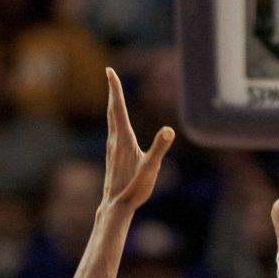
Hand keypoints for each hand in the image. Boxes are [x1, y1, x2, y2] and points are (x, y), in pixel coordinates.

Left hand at [103, 68, 174, 209]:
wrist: (115, 206)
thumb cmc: (134, 188)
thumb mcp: (151, 168)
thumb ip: (159, 148)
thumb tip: (169, 130)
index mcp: (124, 139)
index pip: (118, 107)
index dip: (114, 88)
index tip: (109, 71)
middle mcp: (115, 141)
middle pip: (112, 110)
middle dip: (113, 92)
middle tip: (110, 75)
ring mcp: (112, 149)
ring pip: (111, 121)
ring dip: (113, 105)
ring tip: (113, 95)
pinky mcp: (113, 157)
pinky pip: (113, 132)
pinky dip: (114, 120)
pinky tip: (116, 127)